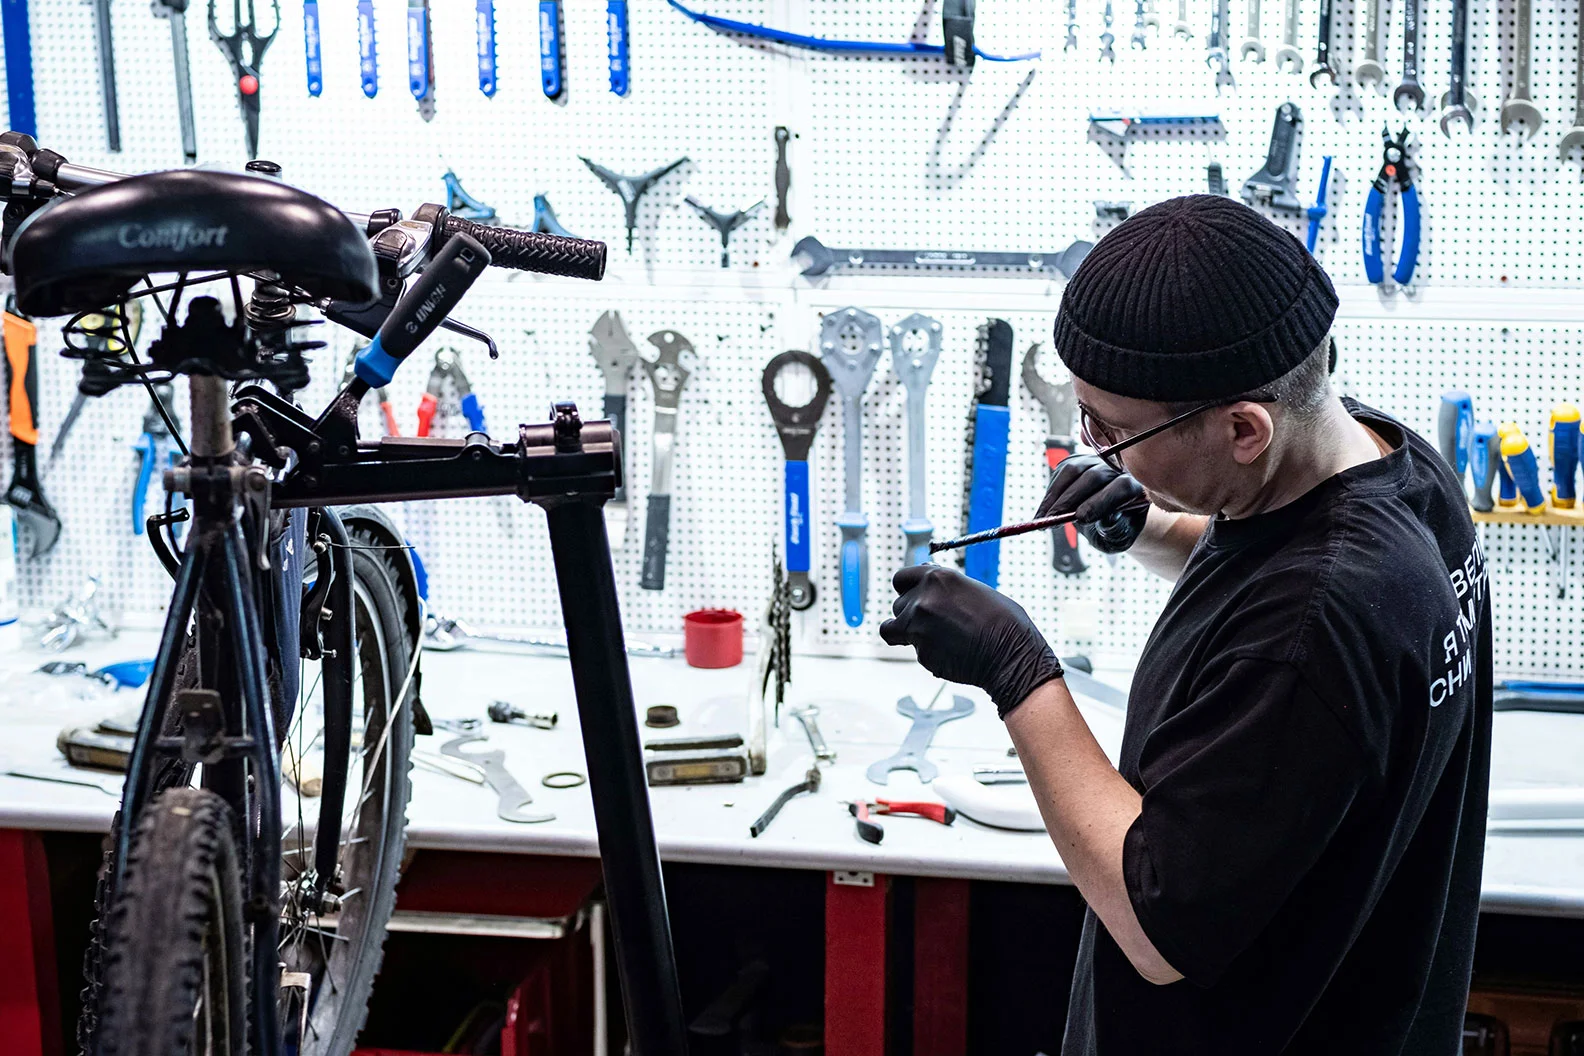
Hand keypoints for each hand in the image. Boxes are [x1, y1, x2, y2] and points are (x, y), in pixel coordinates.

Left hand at [879, 564, 1062, 718]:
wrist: (1012, 656)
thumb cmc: (1003, 621)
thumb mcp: (974, 589)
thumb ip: (945, 584)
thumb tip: (926, 574)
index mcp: (937, 578)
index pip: (900, 579)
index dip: (906, 590)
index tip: (912, 597)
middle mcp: (922, 600)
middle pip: (898, 605)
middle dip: (910, 613)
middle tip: (937, 623)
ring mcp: (918, 628)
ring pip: (893, 629)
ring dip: (909, 633)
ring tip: (937, 637)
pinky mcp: (921, 654)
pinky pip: (916, 652)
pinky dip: (929, 653)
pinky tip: (953, 653)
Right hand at [1036, 454, 1148, 553]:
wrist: (1108, 519)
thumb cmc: (1116, 530)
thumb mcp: (1117, 537)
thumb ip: (1114, 529)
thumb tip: (1106, 517)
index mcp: (1136, 487)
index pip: (1121, 487)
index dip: (1101, 501)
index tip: (1080, 518)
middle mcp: (1118, 469)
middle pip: (1094, 476)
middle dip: (1070, 498)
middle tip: (1053, 519)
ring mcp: (1096, 462)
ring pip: (1073, 469)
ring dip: (1056, 494)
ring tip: (1045, 516)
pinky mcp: (1078, 462)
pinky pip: (1061, 471)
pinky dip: (1050, 493)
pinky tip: (1044, 511)